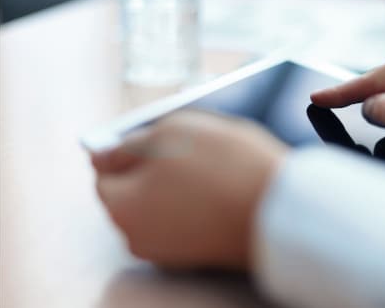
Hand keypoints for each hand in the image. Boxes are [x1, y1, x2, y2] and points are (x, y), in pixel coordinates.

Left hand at [90, 110, 287, 269]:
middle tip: (189, 146)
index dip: (127, 150)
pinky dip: (198, 201)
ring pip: (163, 204)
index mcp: (123, 208)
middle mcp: (140, 237)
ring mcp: (171, 251)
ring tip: (213, 163)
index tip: (152, 138)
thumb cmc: (227, 167)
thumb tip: (103, 154)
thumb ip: (130, 143)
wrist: (282, 208)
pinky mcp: (201, 253)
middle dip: (155, 167)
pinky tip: (222, 184)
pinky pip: (187, 218)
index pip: (104, 174)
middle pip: (134, 192)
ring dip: (179, 183)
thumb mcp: (172, 131)